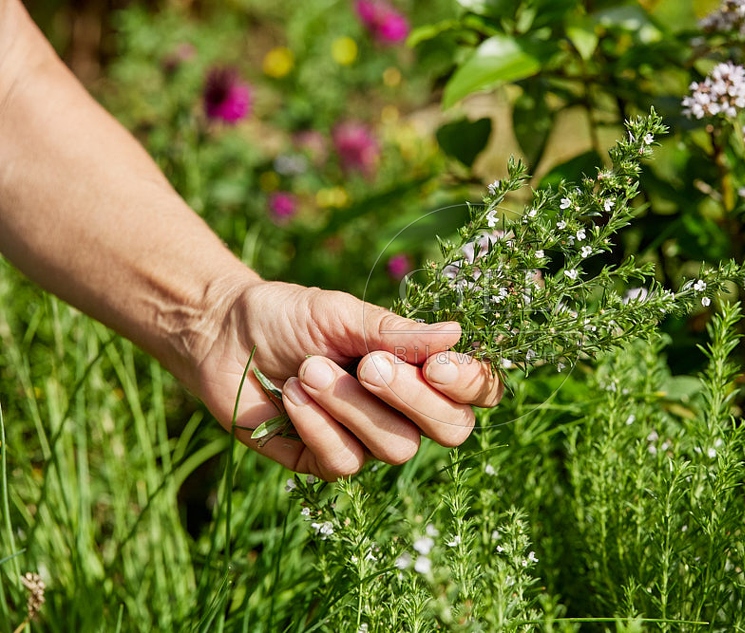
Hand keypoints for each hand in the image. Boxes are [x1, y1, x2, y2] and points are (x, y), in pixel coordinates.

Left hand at [191, 280, 503, 478]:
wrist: (225, 334)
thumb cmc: (292, 316)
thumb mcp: (345, 314)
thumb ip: (397, 332)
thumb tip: (457, 334)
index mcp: (420, 369)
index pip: (476, 391)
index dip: (469, 385)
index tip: (436, 365)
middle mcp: (404, 410)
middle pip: (450, 430)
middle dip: (413, 399)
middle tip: (368, 365)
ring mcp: (367, 440)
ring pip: (395, 448)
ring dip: (352, 407)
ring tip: (307, 370)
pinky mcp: (325, 462)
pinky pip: (344, 461)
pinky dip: (317, 425)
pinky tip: (291, 395)